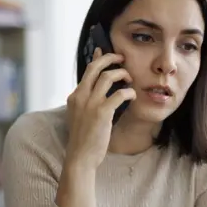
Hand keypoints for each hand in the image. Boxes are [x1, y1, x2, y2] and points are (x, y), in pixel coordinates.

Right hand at [65, 47, 135, 170]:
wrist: (80, 157)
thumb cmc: (83, 138)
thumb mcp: (79, 115)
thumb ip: (86, 101)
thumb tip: (95, 89)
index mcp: (74, 96)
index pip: (87, 71)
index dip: (97, 58)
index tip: (103, 50)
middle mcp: (80, 96)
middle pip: (96, 67)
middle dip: (110, 58)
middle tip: (121, 58)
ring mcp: (90, 104)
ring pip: (108, 77)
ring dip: (122, 74)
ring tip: (129, 79)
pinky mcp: (102, 112)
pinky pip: (119, 94)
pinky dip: (128, 92)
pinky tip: (132, 96)